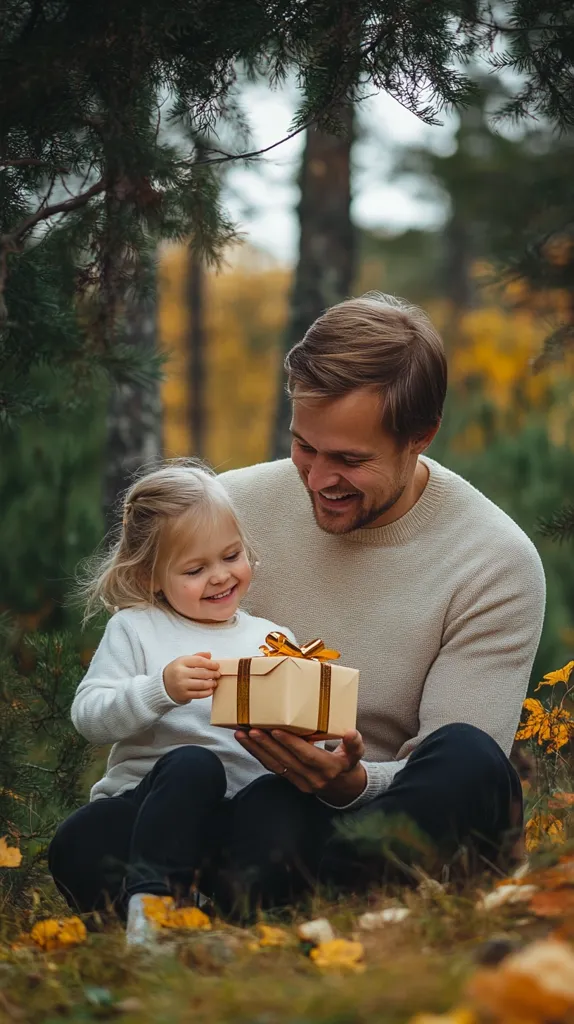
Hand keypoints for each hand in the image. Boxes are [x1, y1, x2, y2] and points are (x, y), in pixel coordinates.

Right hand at [163, 652, 219, 703]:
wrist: (163, 685)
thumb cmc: (176, 671)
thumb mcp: (183, 661)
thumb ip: (197, 656)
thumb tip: (209, 654)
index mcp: (181, 662)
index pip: (200, 661)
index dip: (211, 663)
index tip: (217, 665)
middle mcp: (180, 673)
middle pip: (202, 673)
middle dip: (213, 674)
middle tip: (218, 674)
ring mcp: (182, 685)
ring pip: (202, 684)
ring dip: (211, 683)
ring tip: (214, 682)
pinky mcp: (183, 695)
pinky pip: (199, 694)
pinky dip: (207, 692)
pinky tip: (210, 690)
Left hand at [234, 728, 366, 805]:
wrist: (343, 788)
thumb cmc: (348, 763)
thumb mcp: (356, 753)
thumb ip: (354, 743)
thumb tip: (351, 732)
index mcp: (329, 769)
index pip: (307, 756)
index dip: (291, 744)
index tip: (276, 730)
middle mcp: (312, 778)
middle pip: (286, 760)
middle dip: (267, 745)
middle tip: (251, 729)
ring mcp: (299, 782)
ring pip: (275, 765)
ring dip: (257, 750)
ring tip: (241, 734)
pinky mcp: (290, 781)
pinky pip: (273, 768)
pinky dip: (259, 754)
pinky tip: (248, 742)